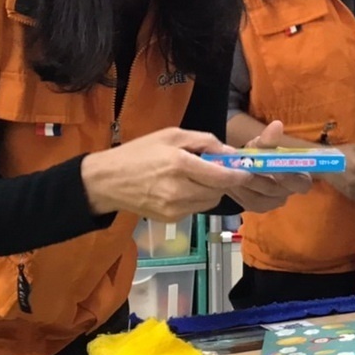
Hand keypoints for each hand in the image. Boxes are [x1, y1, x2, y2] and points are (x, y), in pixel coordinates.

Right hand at [81, 128, 256, 221]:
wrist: (107, 181)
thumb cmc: (139, 152)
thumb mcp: (171, 135)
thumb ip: (204, 141)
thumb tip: (230, 151)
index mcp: (180, 164)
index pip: (222, 176)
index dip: (239, 174)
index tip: (247, 170)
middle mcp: (179, 190)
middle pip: (219, 191)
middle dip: (223, 181)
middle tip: (217, 169)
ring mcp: (175, 208)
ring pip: (210, 202)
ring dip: (211, 190)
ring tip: (196, 178)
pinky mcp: (171, 219)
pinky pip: (196, 209)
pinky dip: (197, 199)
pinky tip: (183, 188)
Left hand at [226, 120, 312, 211]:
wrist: (248, 164)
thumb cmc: (262, 153)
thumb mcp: (264, 144)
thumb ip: (270, 140)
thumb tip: (277, 125)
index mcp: (298, 178)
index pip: (301, 185)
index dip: (290, 178)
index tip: (276, 170)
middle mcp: (286, 194)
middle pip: (274, 192)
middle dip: (257, 178)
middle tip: (243, 168)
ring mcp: (271, 203)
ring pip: (258, 198)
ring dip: (243, 184)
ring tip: (231, 170)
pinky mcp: (256, 207)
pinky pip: (246, 202)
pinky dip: (236, 190)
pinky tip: (228, 179)